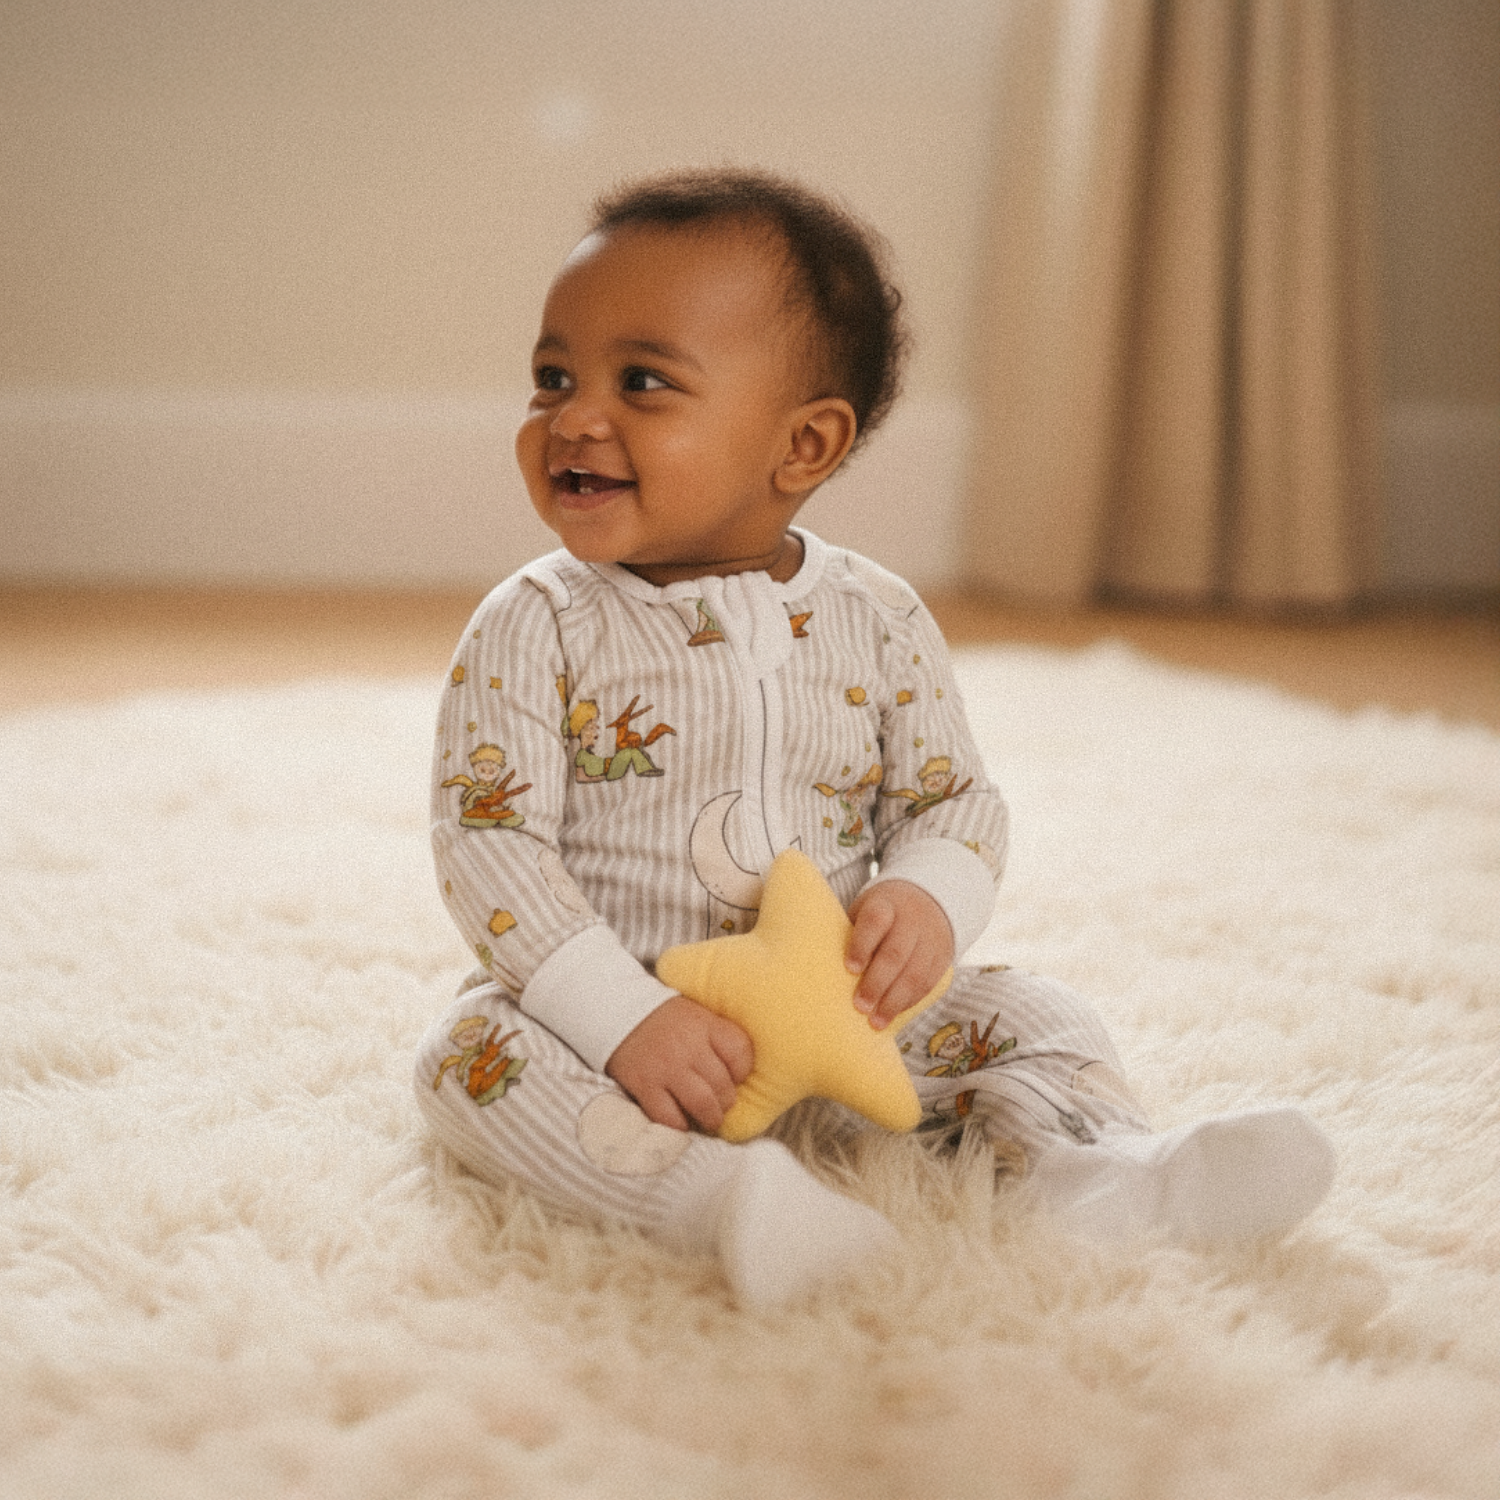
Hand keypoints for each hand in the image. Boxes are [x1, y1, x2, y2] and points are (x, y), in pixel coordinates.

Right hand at [605, 994, 753, 1132]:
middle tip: (722, 1104)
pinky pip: (669, 1116)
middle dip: (727, 1101)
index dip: (742, 1071)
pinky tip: (682, 1122)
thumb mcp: (697, 1015)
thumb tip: (742, 1071)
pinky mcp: (644, 1086)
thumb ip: (718, 1036)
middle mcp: (688, 1046)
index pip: (739, 1051)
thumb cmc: (665, 1020)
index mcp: (704, 1024)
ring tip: (709, 1119)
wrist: (616, 1013)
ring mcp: (665, 1068)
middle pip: (722, 1084)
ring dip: (711, 1118)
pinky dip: (680, 1125)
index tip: (735, 1077)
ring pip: (702, 1103)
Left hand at [845, 880, 953, 1030]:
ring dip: (894, 1001)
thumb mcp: (865, 911)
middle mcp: (911, 920)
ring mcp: (930, 939)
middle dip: (877, 983)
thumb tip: (823, 970)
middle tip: (860, 1006)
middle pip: (895, 953)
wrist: (927, 901)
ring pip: (915, 973)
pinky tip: (893, 1013)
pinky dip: (909, 1001)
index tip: (849, 969)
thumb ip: (850, 934)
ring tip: (876, 1022)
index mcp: (886, 905)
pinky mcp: (942, 957)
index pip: (875, 921)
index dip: (862, 945)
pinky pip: (928, 983)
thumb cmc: (881, 914)